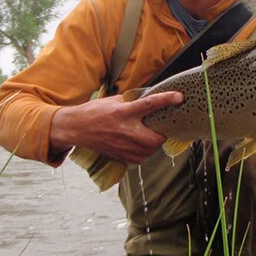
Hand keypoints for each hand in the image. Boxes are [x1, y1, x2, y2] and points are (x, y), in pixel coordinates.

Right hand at [50, 91, 183, 163]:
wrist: (75, 127)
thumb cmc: (94, 112)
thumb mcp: (113, 101)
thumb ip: (132, 101)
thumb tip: (151, 98)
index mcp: (124, 112)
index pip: (149, 104)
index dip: (166, 100)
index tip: (179, 97)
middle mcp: (124, 129)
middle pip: (154, 139)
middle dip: (161, 135)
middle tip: (159, 130)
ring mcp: (122, 145)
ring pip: (149, 151)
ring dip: (153, 144)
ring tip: (148, 136)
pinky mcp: (119, 155)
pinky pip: (140, 159)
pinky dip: (144, 153)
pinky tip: (139, 146)